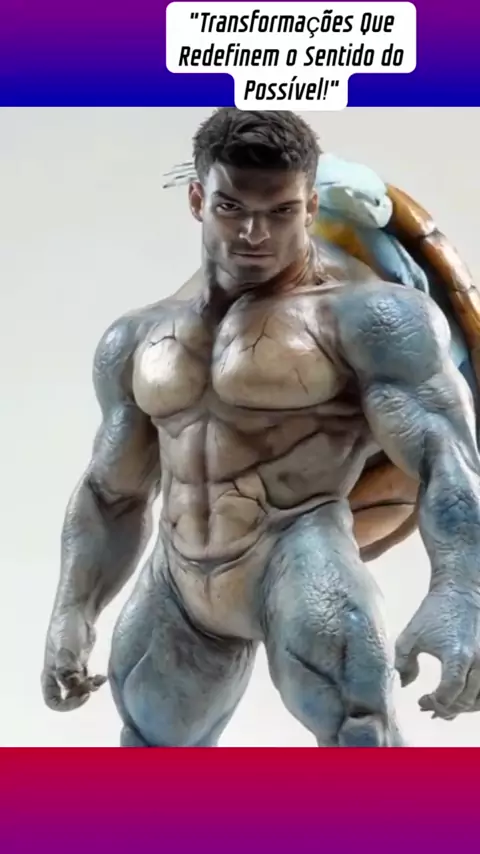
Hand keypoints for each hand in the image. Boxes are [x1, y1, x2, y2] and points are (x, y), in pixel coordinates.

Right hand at [42, 607, 105, 711]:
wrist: (76, 611)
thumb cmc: (66, 629)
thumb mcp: (65, 649)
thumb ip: (67, 668)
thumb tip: (72, 686)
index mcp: (50, 673)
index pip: (52, 700)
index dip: (66, 705)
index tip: (81, 696)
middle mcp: (59, 674)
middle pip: (68, 696)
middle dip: (81, 695)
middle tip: (91, 686)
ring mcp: (71, 668)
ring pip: (79, 688)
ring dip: (89, 688)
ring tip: (99, 680)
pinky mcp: (81, 661)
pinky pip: (87, 679)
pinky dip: (95, 681)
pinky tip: (102, 677)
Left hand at [395, 584, 479, 719]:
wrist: (461, 592)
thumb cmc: (434, 613)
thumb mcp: (411, 636)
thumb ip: (403, 663)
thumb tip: (405, 685)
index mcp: (457, 657)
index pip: (449, 695)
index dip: (433, 703)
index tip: (420, 700)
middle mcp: (478, 662)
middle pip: (465, 702)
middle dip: (445, 709)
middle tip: (429, 708)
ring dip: (462, 708)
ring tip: (444, 707)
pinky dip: (475, 699)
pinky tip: (460, 698)